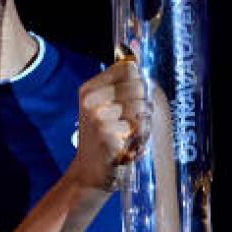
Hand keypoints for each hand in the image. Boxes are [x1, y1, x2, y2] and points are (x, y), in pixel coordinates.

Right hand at [68, 57, 149, 191]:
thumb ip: (119, 85)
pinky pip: (141, 127)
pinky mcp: (109, 134)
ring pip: (142, 107)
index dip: (138, 82)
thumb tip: (135, 59)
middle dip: (143, 104)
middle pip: (138, 86)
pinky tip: (129, 145)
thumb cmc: (101, 138)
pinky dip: (141, 137)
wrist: (89, 171)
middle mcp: (91, 100)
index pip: (128, 68)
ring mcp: (99, 117)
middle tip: (131, 121)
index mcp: (88, 89)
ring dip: (143, 122)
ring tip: (129, 134)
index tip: (131, 98)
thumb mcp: (103, 108)